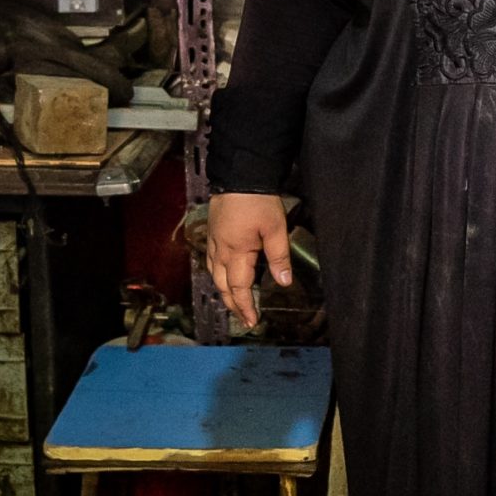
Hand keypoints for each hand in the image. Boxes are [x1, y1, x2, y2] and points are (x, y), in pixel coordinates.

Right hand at [204, 192, 292, 328]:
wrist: (239, 174)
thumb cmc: (258, 201)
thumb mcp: (275, 228)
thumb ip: (279, 256)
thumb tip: (284, 281)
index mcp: (237, 252)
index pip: (239, 288)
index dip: (245, 306)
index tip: (252, 321)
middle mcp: (221, 250)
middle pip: (222, 285)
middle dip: (232, 304)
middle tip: (243, 317)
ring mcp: (214, 241)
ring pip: (214, 274)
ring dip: (223, 291)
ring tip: (233, 301)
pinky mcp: (212, 232)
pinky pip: (212, 260)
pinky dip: (218, 274)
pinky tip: (223, 274)